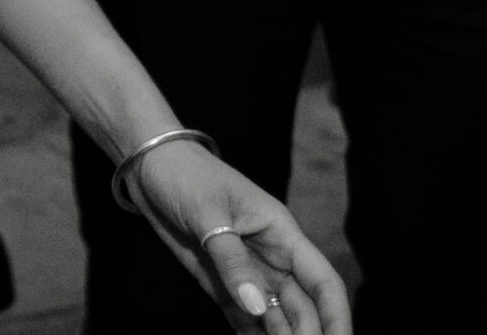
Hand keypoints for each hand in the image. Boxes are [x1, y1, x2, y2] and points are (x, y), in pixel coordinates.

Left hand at [131, 142, 351, 333]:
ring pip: (276, 319)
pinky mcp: (221, 283)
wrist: (149, 166)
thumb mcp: (208, 213)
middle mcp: (271, 258)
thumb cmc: (184, 176)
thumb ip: (231, 260)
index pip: (323, 282)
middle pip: (302, 308)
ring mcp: (246, 273)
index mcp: (281, 234)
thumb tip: (259, 307)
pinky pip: (244, 319)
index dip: (337, 317)